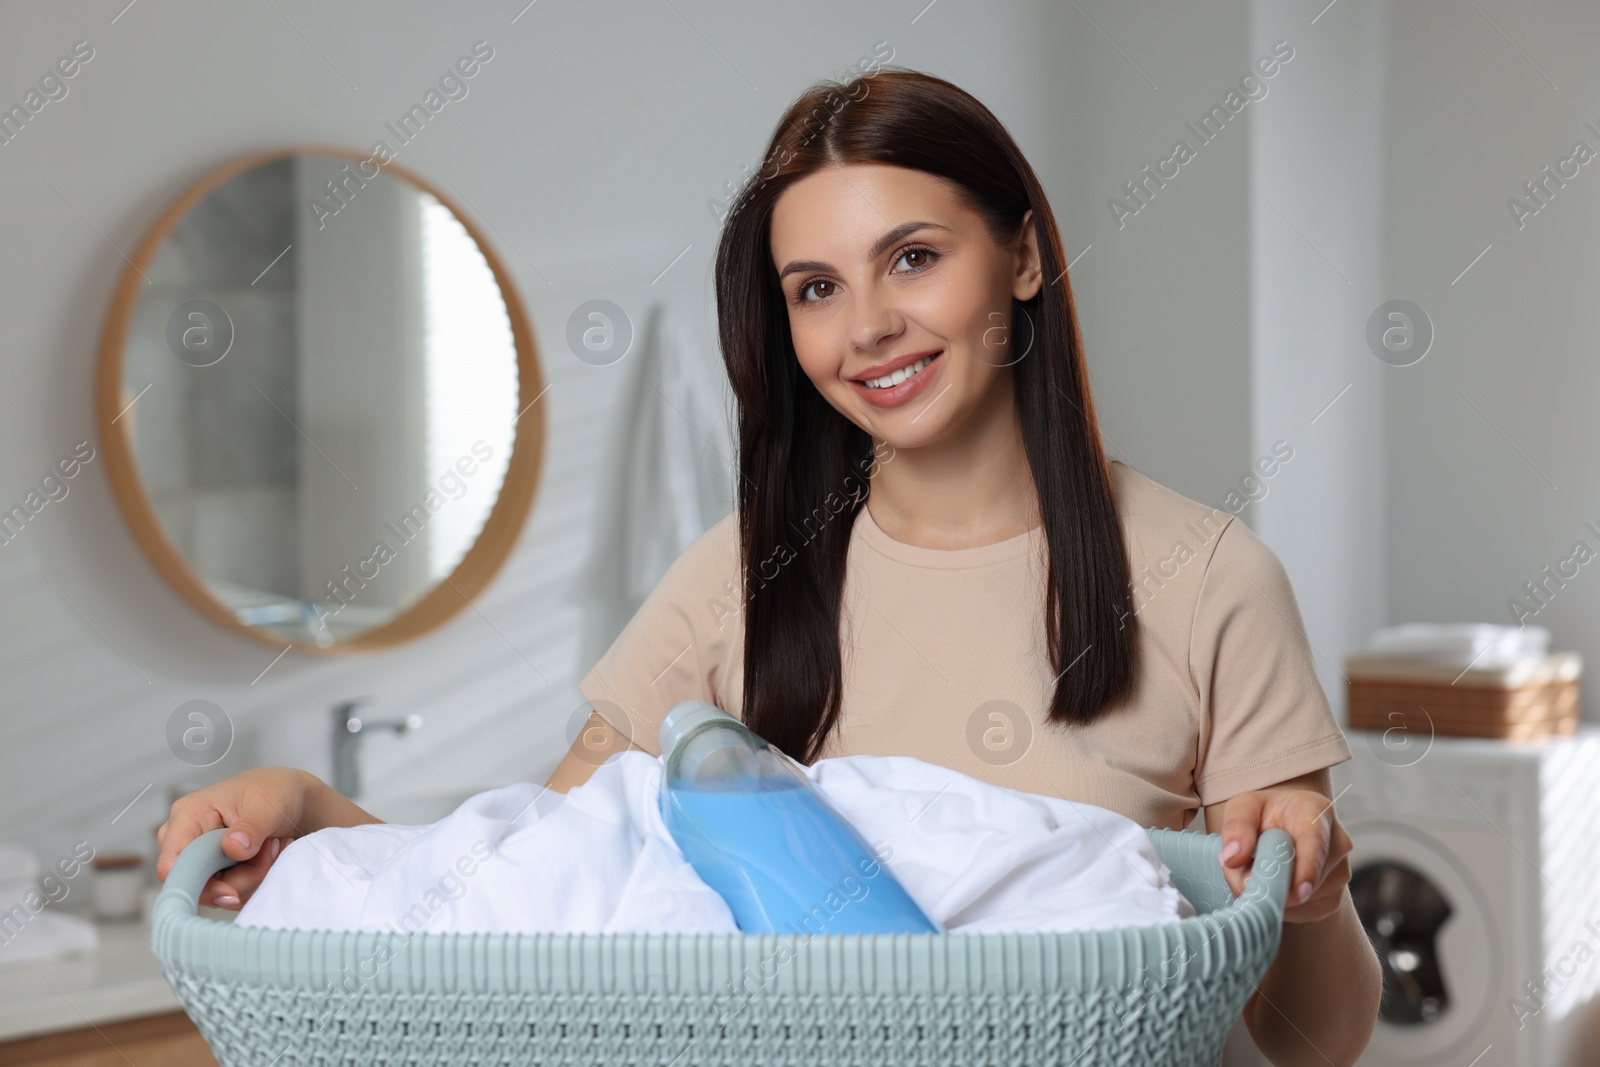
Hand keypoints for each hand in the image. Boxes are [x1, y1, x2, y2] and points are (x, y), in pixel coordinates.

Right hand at [155, 767, 313, 909]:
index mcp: (187, 816)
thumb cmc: (269, 791)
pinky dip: (255, 879)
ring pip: (218, 892)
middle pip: (198, 885)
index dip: (194, 885)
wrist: (285, 795)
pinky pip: (230, 892)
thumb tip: (232, 848)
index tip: (231, 892)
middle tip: (271, 849)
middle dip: (240, 878)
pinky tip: (269, 855)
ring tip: (273, 845)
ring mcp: (198, 859)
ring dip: (253, 876)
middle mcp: (185, 840)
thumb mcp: (266, 805)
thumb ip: (250, 827)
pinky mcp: (214, 872)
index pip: (171, 864)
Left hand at [1217, 785, 1350, 922]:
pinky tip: (1275, 884)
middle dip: (1267, 882)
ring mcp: (1339, 875)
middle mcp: (1337, 844)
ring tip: (1261, 869)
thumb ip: (1236, 827)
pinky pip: (1301, 913)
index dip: (1308, 869)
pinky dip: (1280, 906)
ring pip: (1300, 900)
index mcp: (1316, 813)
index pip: (1316, 844)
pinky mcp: (1332, 899)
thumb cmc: (1264, 814)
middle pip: (1303, 879)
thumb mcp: (1243, 808)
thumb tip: (1233, 858)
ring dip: (1270, 894)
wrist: (1282, 827)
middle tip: (1242, 869)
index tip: (1299, 891)